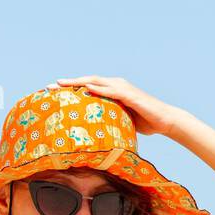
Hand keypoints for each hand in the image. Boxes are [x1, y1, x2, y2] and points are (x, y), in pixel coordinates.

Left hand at [50, 75, 182, 136]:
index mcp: (112, 89)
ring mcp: (123, 88)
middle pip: (88, 80)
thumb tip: (92, 133)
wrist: (164, 120)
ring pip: (96, 82)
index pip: (88, 86)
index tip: (54, 90)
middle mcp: (116, 84)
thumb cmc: (144, 122)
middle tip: (50, 86)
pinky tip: (86, 89)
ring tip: (62, 84)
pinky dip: (98, 89)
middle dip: (68, 83)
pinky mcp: (130, 95)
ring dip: (78, 82)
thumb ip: (107, 120)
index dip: (71, 87)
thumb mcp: (120, 121)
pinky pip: (111, 91)